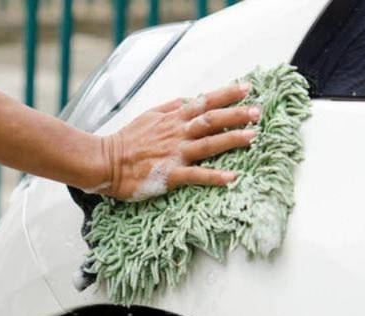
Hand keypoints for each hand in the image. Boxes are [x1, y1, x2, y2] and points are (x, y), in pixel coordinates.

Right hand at [92, 83, 260, 201]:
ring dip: (232, 139)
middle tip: (258, 112)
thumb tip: (188, 99)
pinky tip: (231, 177)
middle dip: (236, 115)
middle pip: (211, 120)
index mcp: (172, 119)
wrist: (105, 162)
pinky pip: (195, 175)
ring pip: (208, 144)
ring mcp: (174, 153)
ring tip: (253, 137)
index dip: (226, 95)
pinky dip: (214, 176)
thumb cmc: (126, 141)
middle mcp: (176, 133)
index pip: (203, 102)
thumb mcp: (148, 115)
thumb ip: (170, 107)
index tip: (247, 89)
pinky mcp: (169, 174)